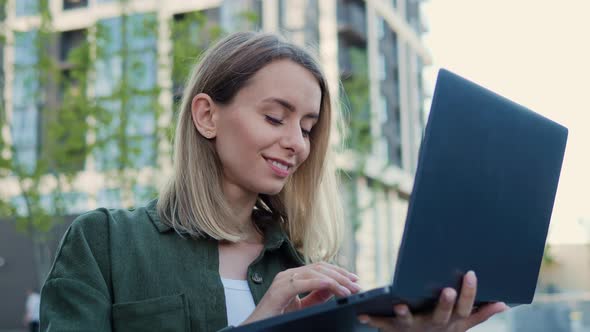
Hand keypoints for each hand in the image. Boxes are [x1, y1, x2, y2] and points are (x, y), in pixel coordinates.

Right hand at [241, 262, 360, 324]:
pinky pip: (301, 282)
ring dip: (334, 280)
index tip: (355, 280)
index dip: (339, 272)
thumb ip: (316, 297)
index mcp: (294, 277)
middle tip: (357, 285)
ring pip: (314, 273)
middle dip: (341, 276)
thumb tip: (334, 289)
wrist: (256, 328)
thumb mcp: (302, 307)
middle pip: (320, 268)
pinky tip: (330, 286)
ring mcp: (282, 281)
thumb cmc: (277, 318)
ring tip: (348, 290)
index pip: (321, 268)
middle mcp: (288, 275)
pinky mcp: (278, 291)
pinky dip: (317, 282)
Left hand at [357, 271, 508, 331]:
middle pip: (441, 315)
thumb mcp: (463, 324)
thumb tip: (504, 303)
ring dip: (405, 315)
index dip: (469, 292)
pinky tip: (361, 315)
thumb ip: (481, 313)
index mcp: (453, 323)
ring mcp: (415, 329)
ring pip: (411, 322)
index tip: (471, 273)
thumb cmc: (443, 329)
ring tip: (400, 306)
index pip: (465, 308)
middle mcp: (435, 326)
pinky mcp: (395, 330)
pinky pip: (382, 325)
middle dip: (445, 304)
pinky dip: (372, 320)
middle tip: (448, 290)